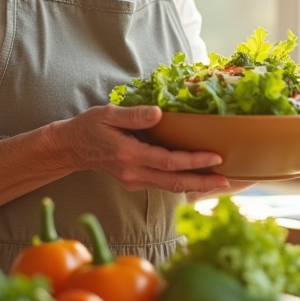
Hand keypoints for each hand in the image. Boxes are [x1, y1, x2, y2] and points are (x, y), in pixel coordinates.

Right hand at [54, 105, 228, 193]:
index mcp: (129, 155)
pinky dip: (183, 183)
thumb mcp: (108, 114)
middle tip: (228, 181)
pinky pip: (164, 185)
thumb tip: (159, 113)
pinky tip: (198, 178)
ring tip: (220, 182)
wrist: (71, 148)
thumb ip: (134, 115)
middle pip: (175, 182)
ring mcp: (134, 180)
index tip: (215, 157)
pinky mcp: (135, 182)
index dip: (194, 160)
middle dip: (203, 182)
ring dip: (196, 186)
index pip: (168, 162)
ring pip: (171, 187)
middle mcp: (134, 173)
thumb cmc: (89, 127)